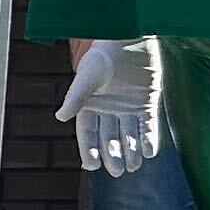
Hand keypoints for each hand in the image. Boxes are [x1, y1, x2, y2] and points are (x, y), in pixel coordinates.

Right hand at [56, 39, 163, 176]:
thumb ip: (76, 96)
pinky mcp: (147, 102)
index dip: (89, 149)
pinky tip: (149, 152)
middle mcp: (108, 109)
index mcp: (90, 104)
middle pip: (109, 137)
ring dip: (131, 151)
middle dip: (112, 154)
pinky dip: (148, 138)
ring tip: (133, 167)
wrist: (132, 37)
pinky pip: (147, 125)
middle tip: (116, 171)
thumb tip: (60, 117)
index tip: (92, 166)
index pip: (87, 132)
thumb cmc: (105, 54)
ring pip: (128, 134)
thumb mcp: (89, 75)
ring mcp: (128, 107)